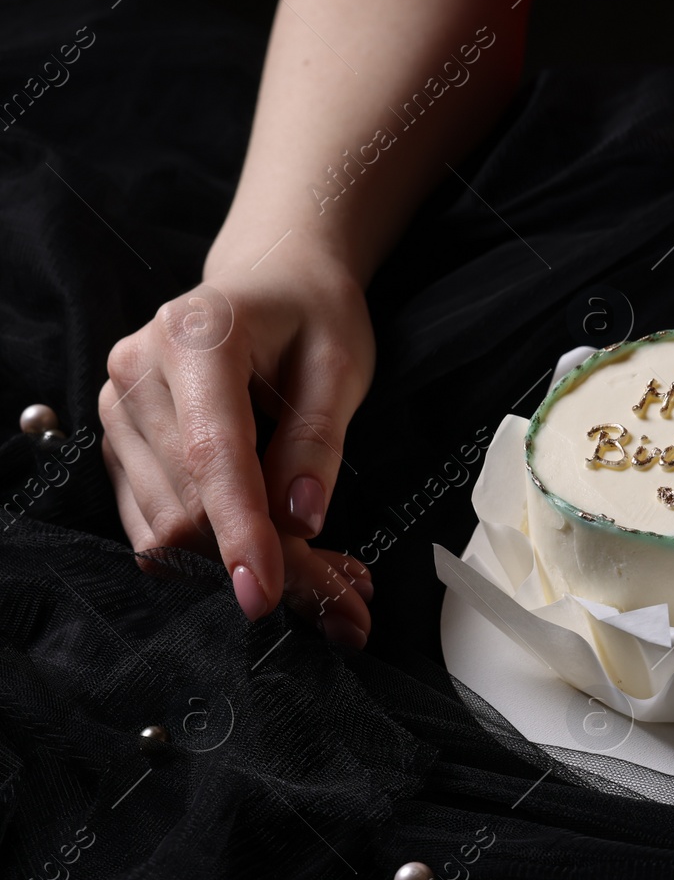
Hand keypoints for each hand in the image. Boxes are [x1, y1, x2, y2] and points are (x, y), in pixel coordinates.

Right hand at [99, 248, 375, 645]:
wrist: (269, 280)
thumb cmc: (311, 314)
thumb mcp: (341, 365)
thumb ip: (319, 441)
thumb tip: (300, 519)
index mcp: (195, 338)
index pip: (213, 453)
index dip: (241, 531)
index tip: (267, 594)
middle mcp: (137, 374)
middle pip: (190, 505)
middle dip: (270, 563)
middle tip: (349, 599)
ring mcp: (119, 412)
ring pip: (170, 529)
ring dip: (248, 567)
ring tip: (329, 576)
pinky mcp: (120, 447)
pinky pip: (157, 526)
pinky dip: (218, 556)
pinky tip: (279, 555)